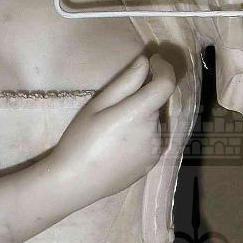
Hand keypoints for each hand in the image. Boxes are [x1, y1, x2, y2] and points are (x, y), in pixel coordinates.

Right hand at [52, 54, 176, 199]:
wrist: (76, 182)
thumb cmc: (80, 140)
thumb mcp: (98, 105)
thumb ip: (126, 82)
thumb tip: (145, 62)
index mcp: (139, 113)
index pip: (166, 83)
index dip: (164, 68)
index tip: (154, 61)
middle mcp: (154, 131)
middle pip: (157, 103)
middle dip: (144, 97)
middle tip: (116, 106)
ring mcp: (155, 149)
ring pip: (154, 122)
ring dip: (143, 117)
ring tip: (114, 129)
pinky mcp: (152, 163)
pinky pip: (153, 140)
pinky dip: (142, 135)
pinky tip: (120, 144)